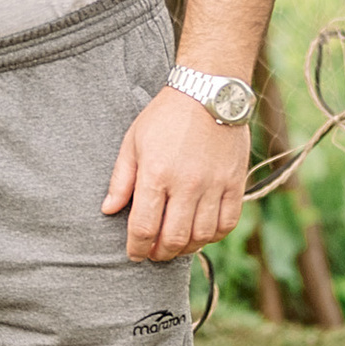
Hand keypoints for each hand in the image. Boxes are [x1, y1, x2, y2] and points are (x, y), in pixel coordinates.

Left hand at [103, 81, 248, 264]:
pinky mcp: (235, 182)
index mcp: (156, 174)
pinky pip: (227, 223)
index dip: (137, 247)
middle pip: (173, 238)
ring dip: (186, 248)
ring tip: (176, 243)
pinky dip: (213, 235)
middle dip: (160, 253)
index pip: (144, 227)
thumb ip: (121, 179)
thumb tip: (109, 210)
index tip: (134, 253)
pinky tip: (202, 232)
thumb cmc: (166, 116)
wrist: (209, 92)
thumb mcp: (134, 141)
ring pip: (201, 236)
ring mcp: (214, 185)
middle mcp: (186, 184)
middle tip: (154, 253)